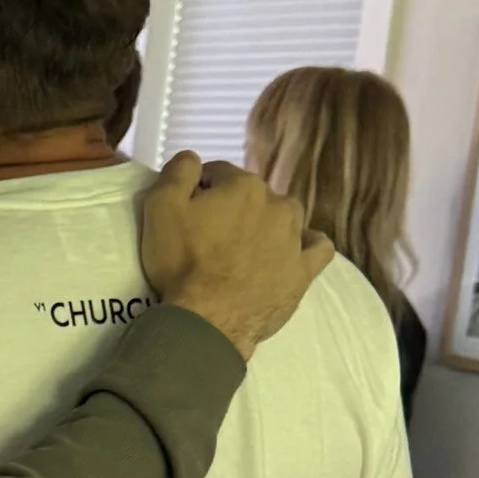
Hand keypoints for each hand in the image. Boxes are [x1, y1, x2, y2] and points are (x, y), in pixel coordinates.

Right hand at [139, 154, 331, 357]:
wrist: (208, 320)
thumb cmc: (181, 263)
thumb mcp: (160, 209)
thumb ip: (177, 172)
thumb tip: (193, 157)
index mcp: (243, 185)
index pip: (219, 173)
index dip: (200, 189)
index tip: (188, 210)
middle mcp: (276, 204)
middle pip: (253, 195)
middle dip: (234, 207)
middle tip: (211, 235)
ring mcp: (294, 238)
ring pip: (286, 216)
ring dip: (268, 223)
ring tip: (246, 247)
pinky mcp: (304, 270)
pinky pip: (319, 247)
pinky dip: (307, 244)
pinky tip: (293, 251)